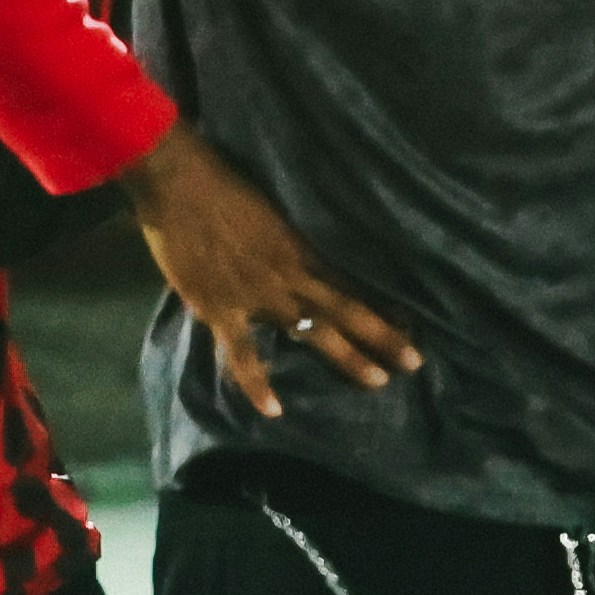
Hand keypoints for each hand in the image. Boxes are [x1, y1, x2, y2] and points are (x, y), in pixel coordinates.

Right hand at [124, 122, 415, 417]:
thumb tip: (299, 258)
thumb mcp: (270, 211)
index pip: (350, 283)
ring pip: (313, 332)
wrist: (179, 183)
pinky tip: (274, 411)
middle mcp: (290, 276)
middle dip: (382, 337)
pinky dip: (257, 384)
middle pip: (346, 311)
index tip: (410, 323)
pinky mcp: (222, 310)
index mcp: (301, 249)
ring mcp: (259, 296)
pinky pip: (243, 354)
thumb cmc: (223, 186)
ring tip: (377, 382)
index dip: (380, 304)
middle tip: (415, 361)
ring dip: (347, 357)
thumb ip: (286, 241)